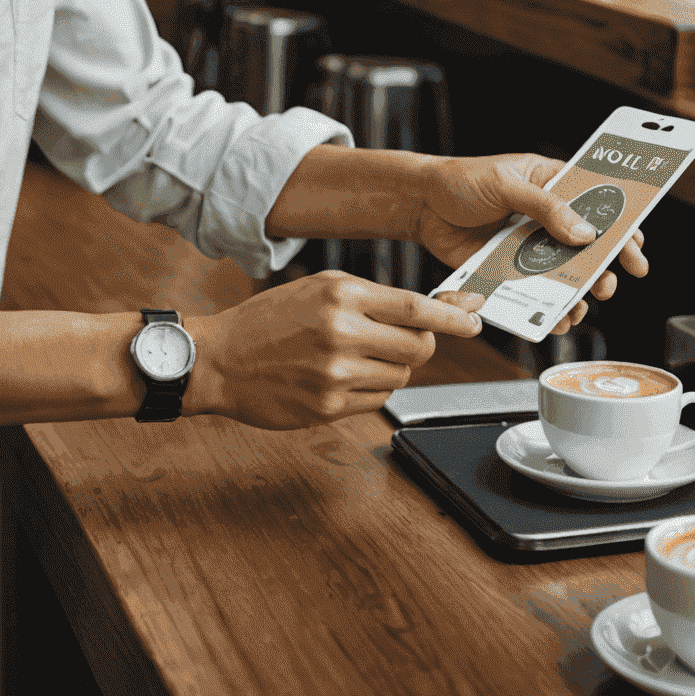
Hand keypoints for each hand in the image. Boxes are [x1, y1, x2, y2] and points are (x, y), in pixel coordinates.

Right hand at [186, 272, 483, 429]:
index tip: (475, 318)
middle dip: (422, 343)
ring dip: (392, 366)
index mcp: (340, 294)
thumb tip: (431, 309)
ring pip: (401, 374)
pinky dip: (372, 387)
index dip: (454, 315)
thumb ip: (371, 297)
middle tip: (403, 338)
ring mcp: (336, 373)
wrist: (219, 359)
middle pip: (419, 345)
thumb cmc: (269, 319)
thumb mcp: (318, 288)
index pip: (416, 307)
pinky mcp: (329, 407)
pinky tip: (342, 377)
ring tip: (356, 356)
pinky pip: (378, 398)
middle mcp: (341, 332)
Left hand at [410, 153, 648, 336]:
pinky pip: (534, 290)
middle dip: (604, 268)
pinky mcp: (508, 268)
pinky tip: (555, 318)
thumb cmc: (460, 180)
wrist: (419, 204)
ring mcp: (528, 244)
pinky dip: (546, 306)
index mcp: (551, 184)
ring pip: (563, 272)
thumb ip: (546, 207)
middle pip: (587, 245)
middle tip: (609, 286)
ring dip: (577, 292)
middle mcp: (545, 217)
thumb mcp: (506, 185)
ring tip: (581, 307)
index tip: (636, 249)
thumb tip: (585, 233)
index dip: (621, 226)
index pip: (597, 204)